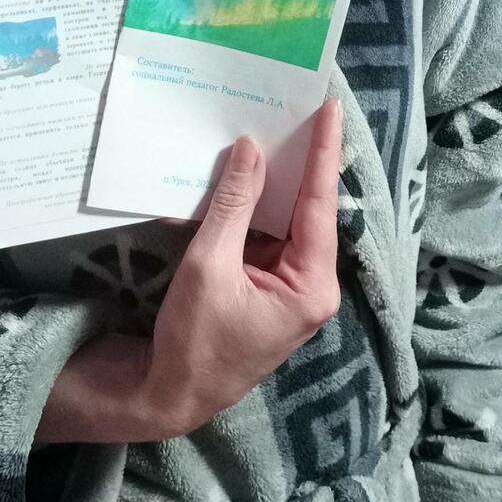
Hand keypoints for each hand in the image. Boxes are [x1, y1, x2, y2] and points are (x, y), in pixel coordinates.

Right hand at [35, 101, 341, 444]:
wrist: (170, 394)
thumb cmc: (194, 339)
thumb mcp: (209, 264)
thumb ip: (234, 204)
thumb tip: (251, 149)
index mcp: (311, 285)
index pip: (320, 204)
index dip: (323, 153)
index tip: (331, 109)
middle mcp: (310, 284)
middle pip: (308, 208)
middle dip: (302, 160)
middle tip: (300, 107)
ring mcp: (288, 286)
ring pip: (285, 219)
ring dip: (273, 180)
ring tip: (274, 126)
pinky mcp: (265, 286)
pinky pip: (264, 234)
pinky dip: (252, 205)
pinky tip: (241, 171)